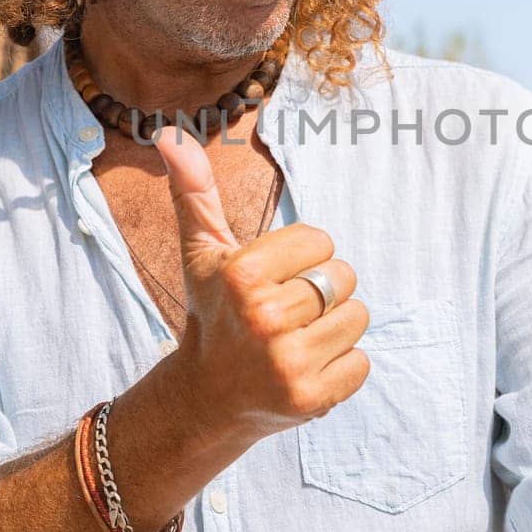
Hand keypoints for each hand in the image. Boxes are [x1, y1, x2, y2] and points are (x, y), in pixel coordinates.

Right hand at [154, 124, 370, 442]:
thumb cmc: (213, 312)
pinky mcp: (312, 398)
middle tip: (285, 312)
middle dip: (321, 290)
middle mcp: (265, 318)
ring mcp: (289, 363)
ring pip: (358, 317)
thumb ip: (194, 190)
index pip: (321, 240)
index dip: (302, 257)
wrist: (207, 396)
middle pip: (344, 277)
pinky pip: (361, 362)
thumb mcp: (201, 250)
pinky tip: (305, 368)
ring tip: (296, 339)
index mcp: (242, 275)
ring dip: (334, 327)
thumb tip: (170, 133)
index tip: (273, 279)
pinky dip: (341, 366)